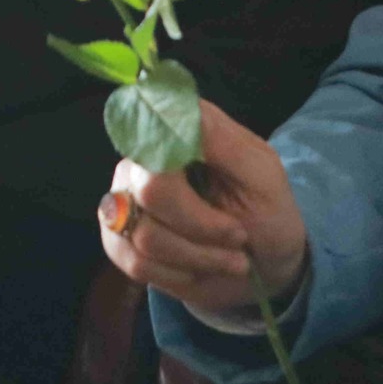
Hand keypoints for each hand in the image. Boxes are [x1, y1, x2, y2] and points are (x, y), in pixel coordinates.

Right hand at [99, 100, 307, 316]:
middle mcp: (139, 160)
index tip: (226, 215)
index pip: (155, 139)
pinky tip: (197, 269)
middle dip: (204, 229)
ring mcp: (122, 199)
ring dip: (199, 257)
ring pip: (144, 235)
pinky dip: (177, 275)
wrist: (262, 268)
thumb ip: (219, 139)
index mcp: (174, 133)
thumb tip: (176, 108)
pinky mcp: (116, 238)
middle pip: (150, 192)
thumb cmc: (266, 213)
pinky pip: (134, 262)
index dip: (187, 177)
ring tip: (227, 259)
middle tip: (238, 238)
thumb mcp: (262, 175)